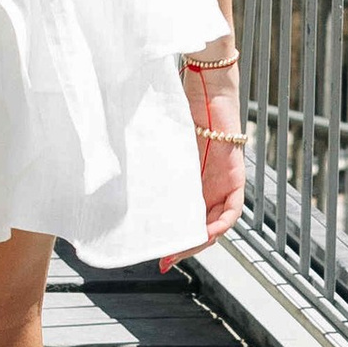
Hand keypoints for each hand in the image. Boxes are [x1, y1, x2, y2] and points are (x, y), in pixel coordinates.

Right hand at [163, 34, 244, 267]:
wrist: (203, 86)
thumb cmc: (178, 109)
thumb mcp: (160, 146)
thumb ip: (151, 164)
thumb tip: (112, 179)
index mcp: (190, 179)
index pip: (185, 217)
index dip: (173, 237)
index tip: (156, 253)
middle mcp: (208, 185)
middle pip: (201, 225)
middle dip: (183, 246)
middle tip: (164, 260)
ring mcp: (223, 181)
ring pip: (217, 222)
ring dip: (201, 240)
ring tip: (181, 251)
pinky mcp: (235, 174)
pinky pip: (233, 209)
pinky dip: (220, 224)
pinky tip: (206, 234)